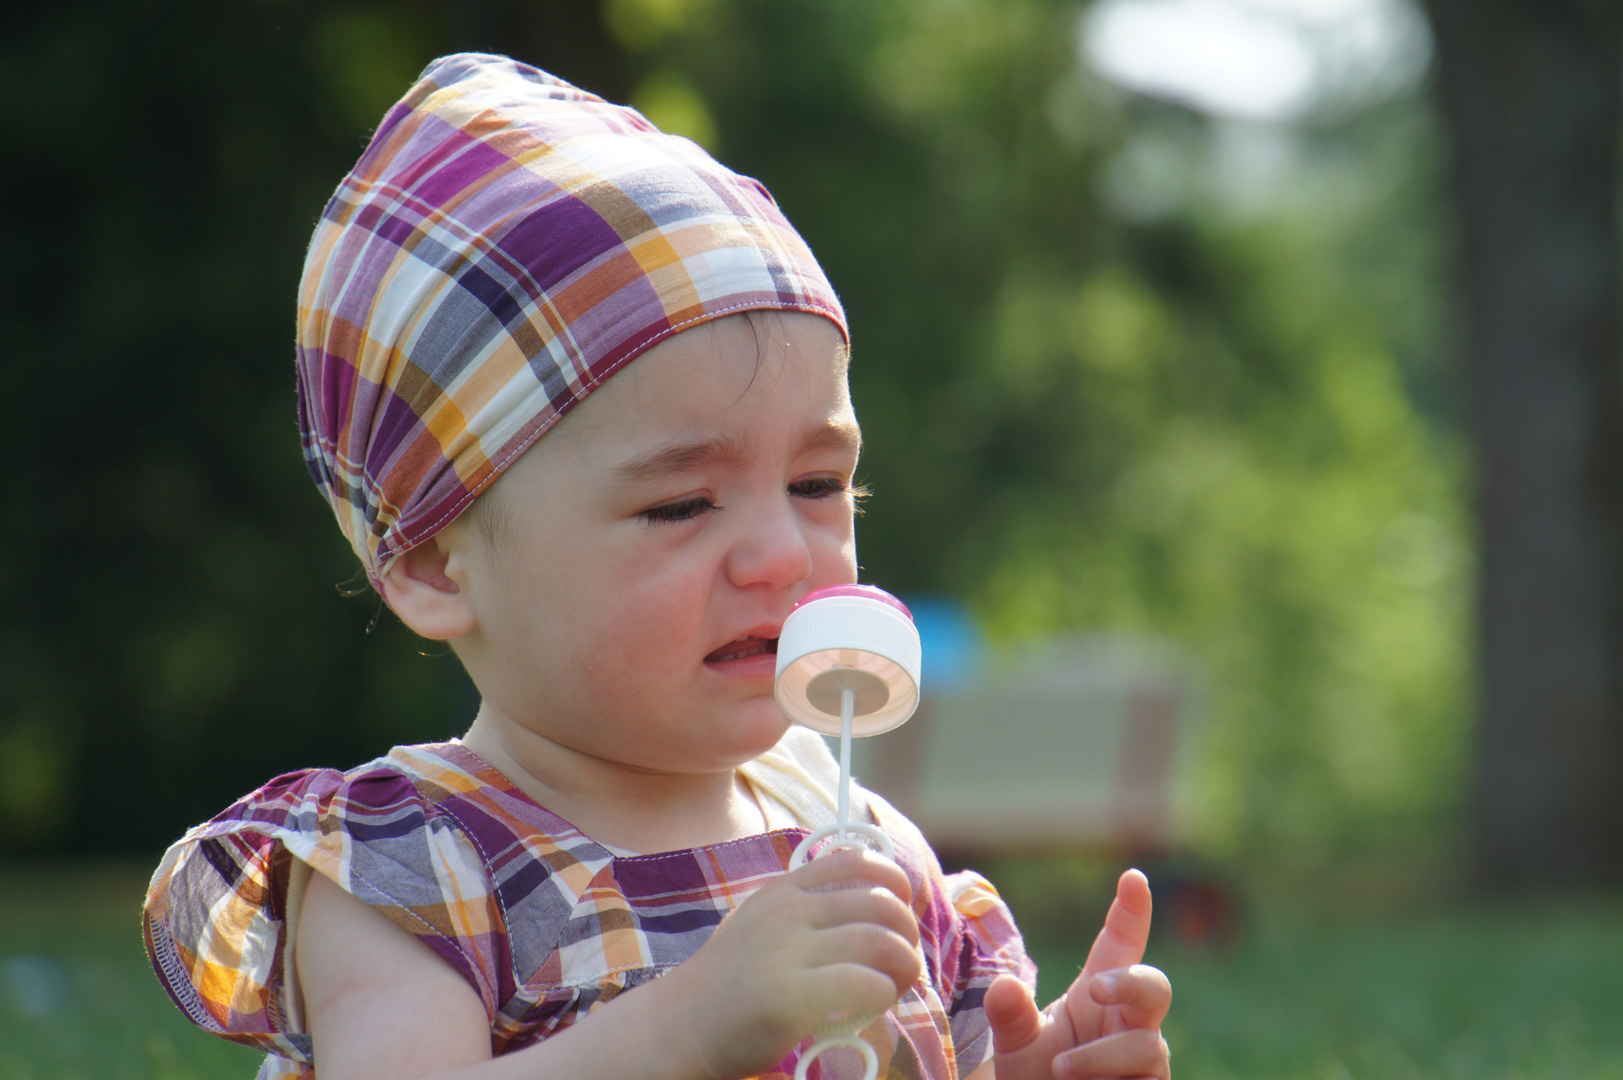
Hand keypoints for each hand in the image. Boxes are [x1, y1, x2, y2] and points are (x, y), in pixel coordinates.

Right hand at [654, 848, 924, 1079]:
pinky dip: (884, 993)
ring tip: (894, 986)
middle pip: (881, 903)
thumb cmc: (733, 981)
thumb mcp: (764, 923)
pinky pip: (864, 983)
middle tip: (902, 963)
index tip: (901, 910)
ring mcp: (787, 951)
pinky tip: (873, 1005)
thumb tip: (876, 909)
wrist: (682, 1025)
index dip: (895, 880)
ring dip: (904, 966)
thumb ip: (807, 909)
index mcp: (784, 890)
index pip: (857, 860)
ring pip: (880, 941)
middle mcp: (787, 912)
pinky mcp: (790, 995)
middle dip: (908, 933)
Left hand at [985, 869, 1170, 1078]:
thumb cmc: (1036, 1074)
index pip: (1120, 944)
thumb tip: (1003, 986)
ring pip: (1145, 1046)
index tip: (1134, 876)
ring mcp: (1146, 1058)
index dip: (1131, 911)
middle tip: (1095, 986)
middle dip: (1128, 982)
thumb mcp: (1016, 1045)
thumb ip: (1011, 1016)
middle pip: (1155, 986)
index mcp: (1097, 992)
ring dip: (1099, 1057)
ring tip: (1060, 1071)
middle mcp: (1129, 1020)